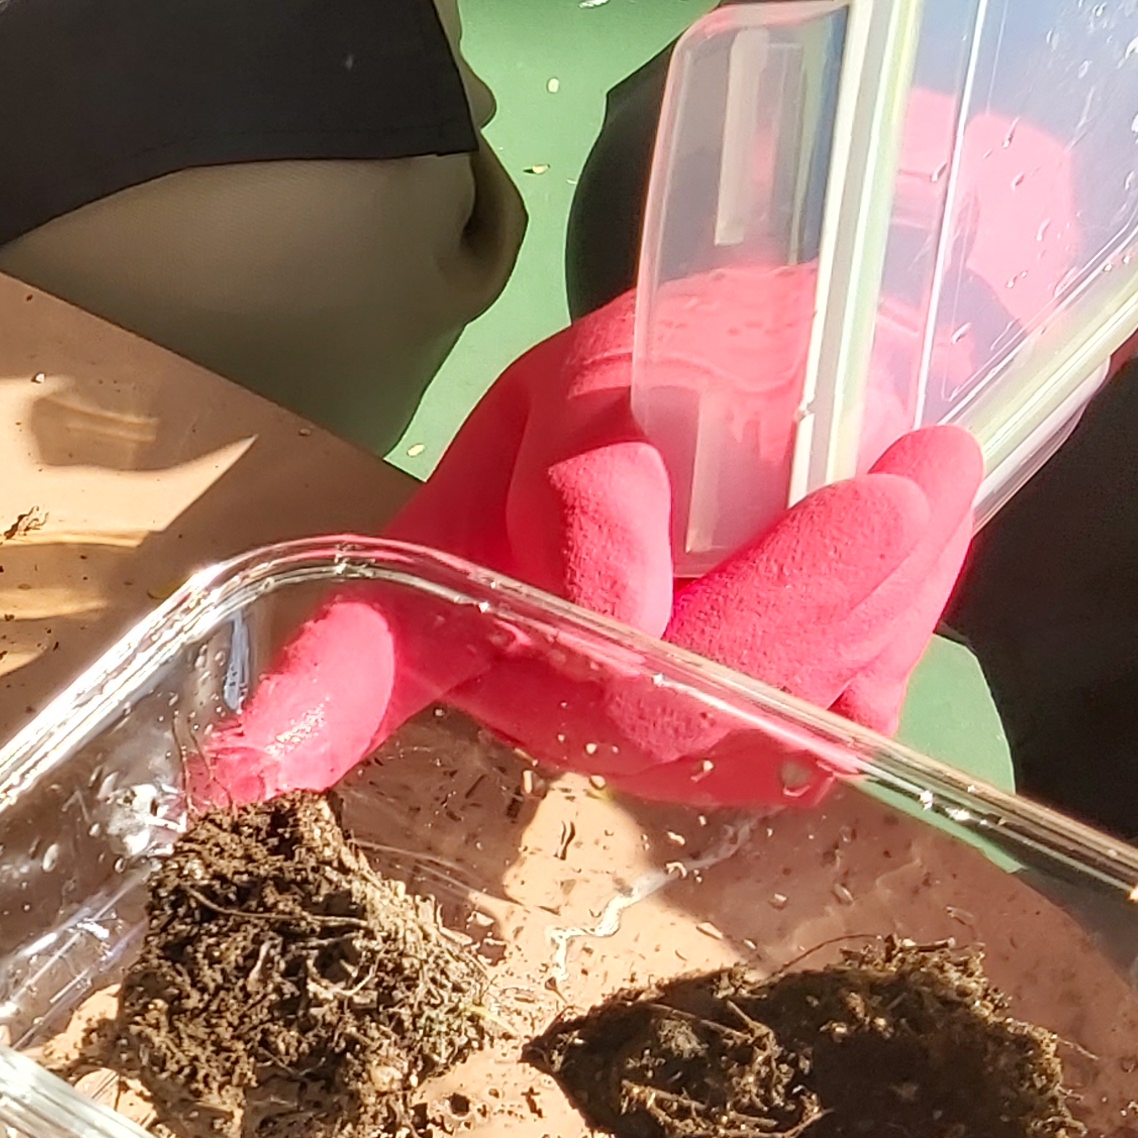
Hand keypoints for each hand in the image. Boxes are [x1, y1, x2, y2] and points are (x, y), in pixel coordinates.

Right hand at [214, 282, 981, 802]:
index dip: (304, 714)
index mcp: (461, 579)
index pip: (367, 654)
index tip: (231, 772)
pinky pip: (838, 721)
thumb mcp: (630, 366)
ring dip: (872, 581)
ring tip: (906, 472)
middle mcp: (535, 685)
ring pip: (760, 709)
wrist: (853, 379)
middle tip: (898, 480)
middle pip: (638, 694)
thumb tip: (608, 617)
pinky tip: (906, 539)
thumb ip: (601, 466)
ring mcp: (646, 739)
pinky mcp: (763, 763)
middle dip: (787, 594)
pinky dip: (902, 622)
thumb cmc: (706, 366)